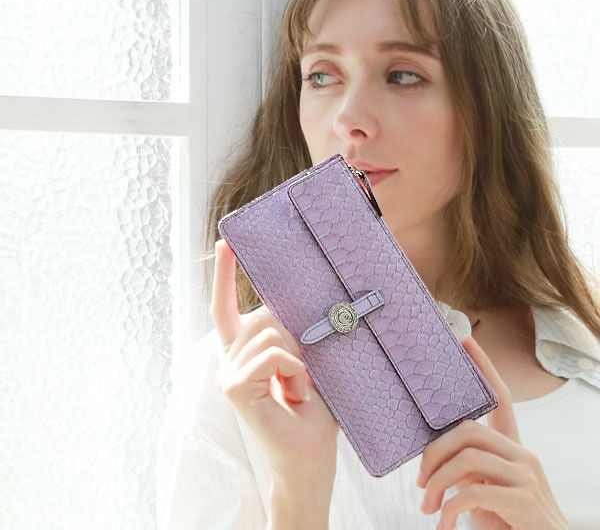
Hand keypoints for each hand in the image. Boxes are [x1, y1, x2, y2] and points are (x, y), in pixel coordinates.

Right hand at [210, 238, 339, 485]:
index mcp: (244, 353)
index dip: (226, 274)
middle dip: (295, 337)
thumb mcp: (306, 361)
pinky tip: (295, 394)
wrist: (310, 460)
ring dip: (299, 359)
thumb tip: (293, 299)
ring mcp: (228, 374)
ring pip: (271, 331)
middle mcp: (229, 360)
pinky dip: (295, 370)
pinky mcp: (235, 387)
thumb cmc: (313, 412)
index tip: (226, 243)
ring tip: (300, 388)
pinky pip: (274, 353)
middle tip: (303, 374)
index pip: (225, 307)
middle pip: (263, 314)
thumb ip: (292, 332)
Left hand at [417, 336, 569, 529]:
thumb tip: (432, 461)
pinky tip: (444, 524)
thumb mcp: (489, 489)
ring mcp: (527, 476)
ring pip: (466, 460)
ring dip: (437, 484)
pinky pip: (473, 493)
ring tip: (427, 507)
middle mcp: (525, 455)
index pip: (502, 399)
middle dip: (434, 452)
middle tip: (419, 481)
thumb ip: (471, 468)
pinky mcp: (525, 501)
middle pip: (468, 430)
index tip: (465, 341)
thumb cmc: (510, 522)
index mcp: (515, 448)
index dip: (484, 368)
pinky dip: (449, 509)